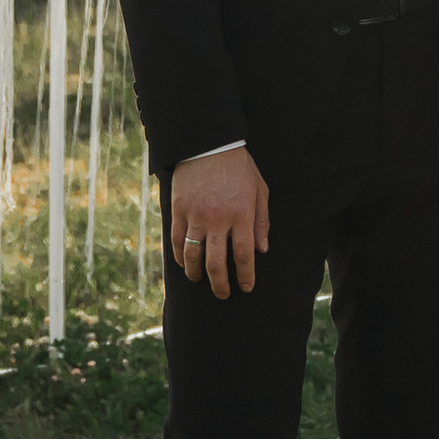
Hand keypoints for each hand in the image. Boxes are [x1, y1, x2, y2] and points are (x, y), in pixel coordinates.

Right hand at [169, 146, 267, 296]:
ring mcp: (195, 215)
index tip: (246, 288)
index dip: (245, 276)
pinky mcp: (178, 210)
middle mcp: (218, 219)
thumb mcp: (260, 190)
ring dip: (197, 274)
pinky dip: (179, 257)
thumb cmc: (239, 167)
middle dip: (220, 284)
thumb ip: (262, 221)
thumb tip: (263, 250)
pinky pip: (176, 241)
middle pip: (216, 263)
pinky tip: (185, 265)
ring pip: (193, 256)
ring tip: (201, 281)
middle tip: (223, 294)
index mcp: (241, 215)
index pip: (243, 255)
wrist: (208, 144)